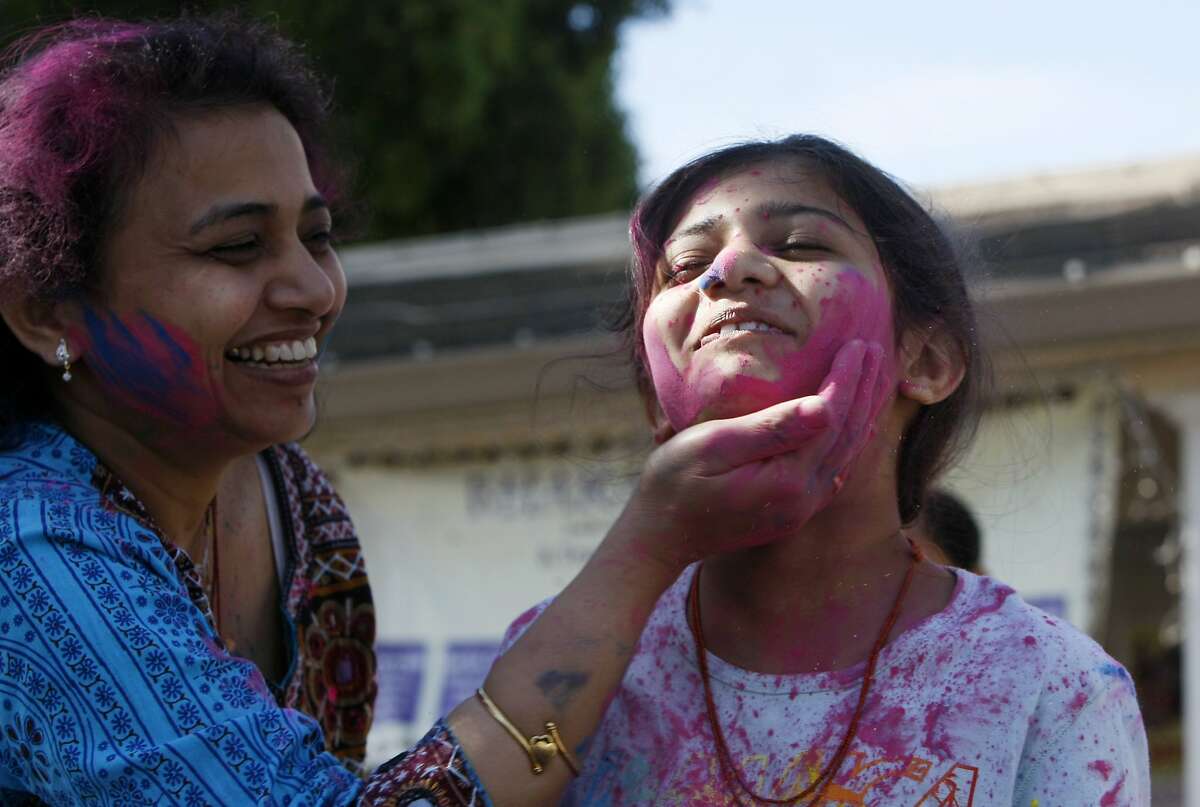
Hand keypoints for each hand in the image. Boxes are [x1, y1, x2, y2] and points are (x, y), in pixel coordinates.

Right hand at [612, 339, 889, 570]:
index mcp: (788, 480)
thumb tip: (825, 407)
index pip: (831, 419)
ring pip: (846, 455)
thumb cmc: (673, 482)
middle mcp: (803, 499)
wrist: (659, 536)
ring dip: (862, 414)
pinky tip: (853, 427)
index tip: (858, 344)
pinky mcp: (792, 513)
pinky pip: (833, 471)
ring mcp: (800, 510)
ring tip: (874, 379)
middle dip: (864, 391)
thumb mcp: (713, 445)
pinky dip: (848, 441)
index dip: (847, 380)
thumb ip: (770, 428)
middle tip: (877, 351)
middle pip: (848, 437)